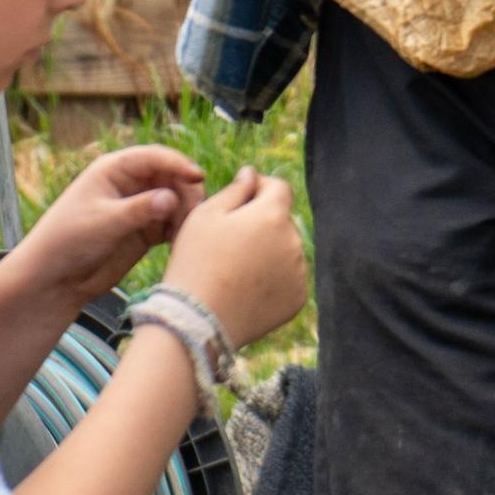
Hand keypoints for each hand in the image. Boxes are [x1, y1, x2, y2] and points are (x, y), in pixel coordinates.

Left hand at [18, 146, 205, 307]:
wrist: (54, 279)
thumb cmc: (67, 242)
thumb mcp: (103, 222)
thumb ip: (139, 209)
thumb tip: (172, 197)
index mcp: (114, 170)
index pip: (154, 157)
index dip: (178, 164)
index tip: (197, 177)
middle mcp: (129, 184)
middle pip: (171, 176)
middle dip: (186, 190)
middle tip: (194, 212)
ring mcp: (138, 207)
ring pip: (176, 200)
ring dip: (186, 211)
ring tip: (185, 230)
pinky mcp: (145, 230)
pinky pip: (172, 222)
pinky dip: (180, 228)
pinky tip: (179, 241)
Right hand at [160, 167, 307, 347]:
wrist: (197, 321)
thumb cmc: (196, 261)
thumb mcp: (205, 215)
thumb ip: (236, 189)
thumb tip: (252, 174)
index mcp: (273, 216)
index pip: (279, 187)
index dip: (259, 188)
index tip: (240, 200)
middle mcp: (294, 242)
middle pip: (283, 220)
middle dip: (262, 222)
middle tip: (229, 242)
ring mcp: (299, 273)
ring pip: (286, 249)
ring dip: (269, 250)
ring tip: (235, 268)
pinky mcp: (297, 299)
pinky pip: (288, 278)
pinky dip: (273, 278)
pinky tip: (246, 287)